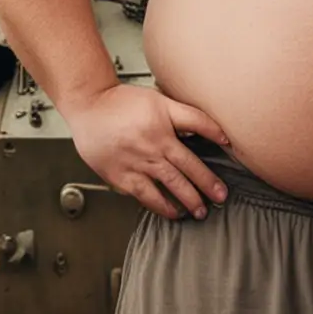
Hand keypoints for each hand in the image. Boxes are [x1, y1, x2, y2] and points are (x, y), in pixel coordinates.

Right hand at [62, 83, 228, 219]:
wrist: (89, 106)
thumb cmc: (124, 102)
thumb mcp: (162, 101)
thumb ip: (191, 117)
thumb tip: (219, 133)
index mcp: (162, 132)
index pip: (193, 155)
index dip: (210, 167)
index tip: (223, 179)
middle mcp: (150, 150)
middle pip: (183, 174)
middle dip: (204, 190)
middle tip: (219, 200)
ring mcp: (134, 164)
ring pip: (165, 187)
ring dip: (184, 202)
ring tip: (197, 212)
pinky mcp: (119, 176)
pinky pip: (143, 195)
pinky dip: (158, 205)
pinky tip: (170, 211)